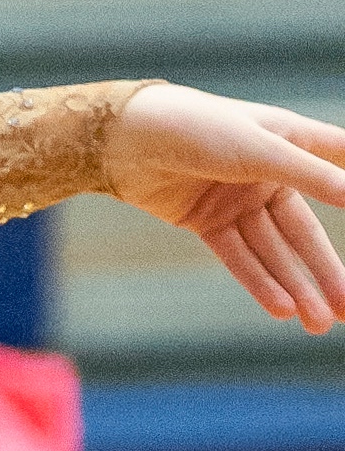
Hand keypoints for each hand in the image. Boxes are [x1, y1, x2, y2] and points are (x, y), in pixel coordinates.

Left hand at [103, 79, 344, 327]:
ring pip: (274, 252)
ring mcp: (238, 200)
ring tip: (320, 323)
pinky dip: (259, 283)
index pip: (338, 169)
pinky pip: (239, 258)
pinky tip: (282, 310)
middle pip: (305, 232)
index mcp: (292, 142)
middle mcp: (270, 173)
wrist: (127, 138)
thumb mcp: (260, 150)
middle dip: (326, 272)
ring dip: (296, 288)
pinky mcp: (207, 222)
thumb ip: (309, 175)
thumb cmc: (198, 127)